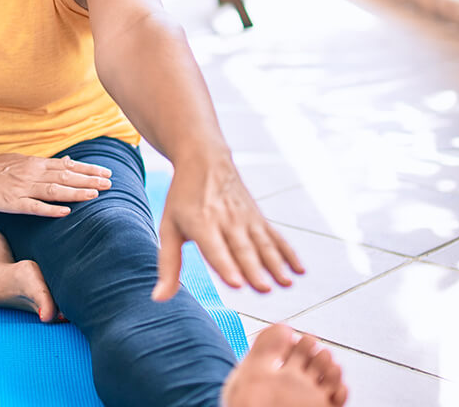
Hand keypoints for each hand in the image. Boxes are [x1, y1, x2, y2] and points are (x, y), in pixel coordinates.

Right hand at [0, 153, 112, 216]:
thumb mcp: (23, 160)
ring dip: (75, 192)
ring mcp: (23, 188)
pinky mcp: (12, 203)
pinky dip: (50, 209)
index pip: (67, 166)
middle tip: (109, 183)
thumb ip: (46, 163)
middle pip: (65, 177)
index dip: (88, 169)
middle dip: (89, 180)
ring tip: (95, 194)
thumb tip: (69, 161)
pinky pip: (34, 207)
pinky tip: (65, 212)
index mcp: (36, 164)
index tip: (106, 172)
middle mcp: (33, 174)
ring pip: (54, 190)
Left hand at [153, 158, 303, 299]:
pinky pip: (275, 236)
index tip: (236, 284)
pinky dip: (288, 252)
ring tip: (286, 283)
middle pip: (242, 249)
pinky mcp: (258, 217)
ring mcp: (245, 218)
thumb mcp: (168, 227)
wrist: (204, 158)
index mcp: (200, 223)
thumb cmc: (182, 197)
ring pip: (262, 244)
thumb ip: (168, 264)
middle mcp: (226, 220)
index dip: (225, 266)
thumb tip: (159, 299)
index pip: (214, 249)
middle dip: (254, 270)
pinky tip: (299, 270)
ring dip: (276, 264)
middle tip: (265, 289)